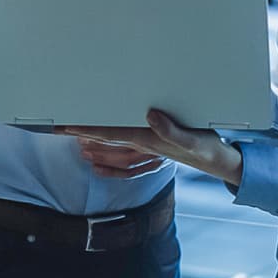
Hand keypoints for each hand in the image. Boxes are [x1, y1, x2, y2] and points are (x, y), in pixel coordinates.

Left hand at [58, 109, 242, 186]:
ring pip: (113, 140)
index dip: (87, 128)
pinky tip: (100, 149)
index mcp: (149, 139)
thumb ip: (171, 129)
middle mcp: (144, 142)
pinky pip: (125, 148)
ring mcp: (148, 145)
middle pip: (105, 136)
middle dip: (81, 131)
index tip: (67, 125)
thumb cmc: (207, 149)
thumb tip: (149, 115)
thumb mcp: (193, 139)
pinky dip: (109, 147)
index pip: (111, 133)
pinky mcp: (155, 144)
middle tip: (59, 126)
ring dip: (91, 136)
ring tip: (73, 131)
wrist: (218, 162)